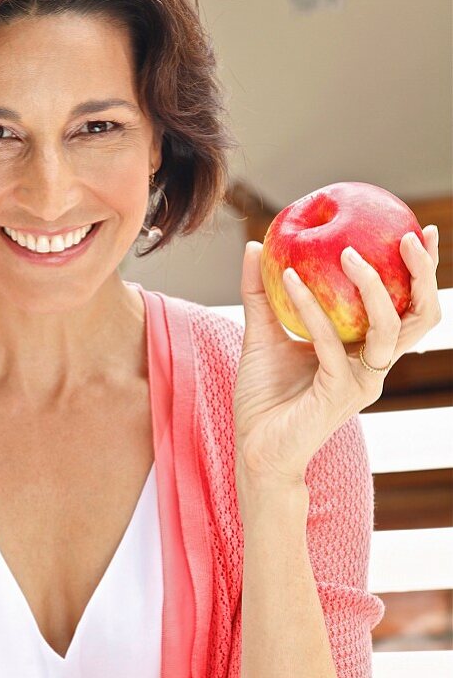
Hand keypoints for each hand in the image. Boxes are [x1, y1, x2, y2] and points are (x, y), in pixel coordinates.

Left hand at [233, 228, 440, 482]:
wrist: (254, 448)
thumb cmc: (263, 396)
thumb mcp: (261, 333)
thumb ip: (261, 292)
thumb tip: (257, 245)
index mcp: (365, 351)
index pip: (406, 306)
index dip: (421, 272)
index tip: (419, 229)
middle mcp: (372, 366)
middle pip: (419, 317)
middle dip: (422, 276)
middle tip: (407, 236)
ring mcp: (360, 382)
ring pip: (388, 330)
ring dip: (373, 287)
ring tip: (347, 251)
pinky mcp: (337, 395)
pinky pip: (330, 344)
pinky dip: (312, 308)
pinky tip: (290, 279)